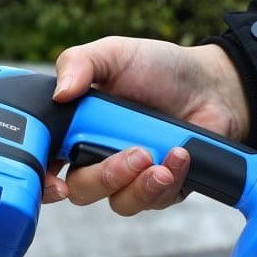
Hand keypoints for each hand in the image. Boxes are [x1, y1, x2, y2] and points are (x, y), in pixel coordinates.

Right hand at [44, 37, 247, 213]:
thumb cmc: (159, 68)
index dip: (43, 179)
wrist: (213, 84)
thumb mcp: (114, 54)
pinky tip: (180, 156)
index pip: (46, 163)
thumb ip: (80, 63)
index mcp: (76, 130)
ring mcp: (129, 177)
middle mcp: (97, 158)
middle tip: (134, 155)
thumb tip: (59, 93)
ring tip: (161, 160)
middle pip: (81, 190)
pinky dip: (168, 182)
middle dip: (105, 178)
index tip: (55, 181)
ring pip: (118, 203)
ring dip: (139, 186)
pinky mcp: (160, 189)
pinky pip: (154, 201)